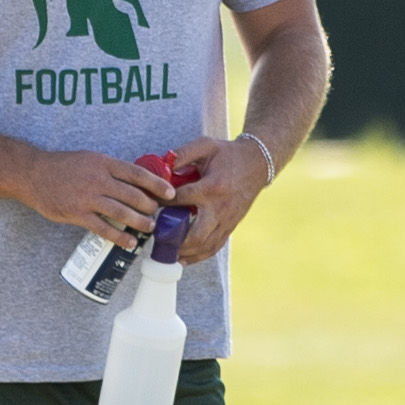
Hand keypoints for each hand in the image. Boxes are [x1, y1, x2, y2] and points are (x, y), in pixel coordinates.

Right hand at [18, 149, 174, 248]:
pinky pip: (103, 228)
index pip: (137, 174)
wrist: (32, 174)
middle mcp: (98, 180)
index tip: (171, 194)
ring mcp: (87, 198)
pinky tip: (130, 242)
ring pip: (122, 212)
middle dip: (151, 206)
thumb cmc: (65, 167)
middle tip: (159, 213)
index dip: (157, 185)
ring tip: (150, 228)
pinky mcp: (76, 214)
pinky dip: (120, 237)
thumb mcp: (91, 159)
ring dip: (140, 222)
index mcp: (104, 164)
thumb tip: (140, 182)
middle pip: (134, 195)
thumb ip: (113, 170)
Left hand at [167, 135, 268, 262]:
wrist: (258, 164)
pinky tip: (184, 258)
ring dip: (185, 252)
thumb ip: (181, 154)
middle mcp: (220, 208)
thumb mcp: (205, 146)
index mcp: (211, 188)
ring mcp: (227, 220)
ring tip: (167, 253)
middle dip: (173, 240)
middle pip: (195, 235)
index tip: (146, 203)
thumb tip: (158, 166)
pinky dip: (199, 255)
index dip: (159, 203)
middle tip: (156, 238)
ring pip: (205, 246)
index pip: (178, 200)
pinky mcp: (231, 226)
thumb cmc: (228, 154)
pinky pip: (215, 247)